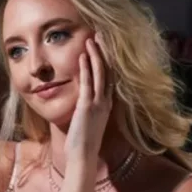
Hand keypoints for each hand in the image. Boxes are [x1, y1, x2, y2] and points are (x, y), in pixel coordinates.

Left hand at [64, 34, 112, 161]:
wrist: (83, 156)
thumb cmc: (83, 142)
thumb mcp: (88, 121)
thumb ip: (87, 108)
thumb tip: (82, 100)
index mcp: (107, 104)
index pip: (109, 77)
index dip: (107, 60)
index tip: (103, 45)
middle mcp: (106, 101)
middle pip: (108, 71)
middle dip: (105, 52)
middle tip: (101, 34)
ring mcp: (98, 103)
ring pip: (100, 73)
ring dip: (96, 55)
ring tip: (92, 38)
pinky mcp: (87, 107)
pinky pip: (87, 83)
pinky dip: (86, 68)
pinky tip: (83, 55)